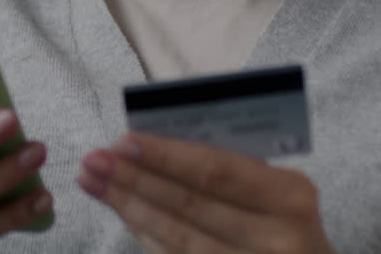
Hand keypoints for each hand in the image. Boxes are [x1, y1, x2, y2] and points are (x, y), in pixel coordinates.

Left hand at [77, 132, 333, 253]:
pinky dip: (144, 232)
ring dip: (127, 206)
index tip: (122, 140)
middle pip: (189, 205)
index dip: (165, 157)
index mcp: (290, 196)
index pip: (216, 171)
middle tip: (92, 159)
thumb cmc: (286, 218)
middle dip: (133, 180)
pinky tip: (120, 210)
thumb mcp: (277, 187)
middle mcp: (275, 240)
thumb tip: (151, 143)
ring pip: (176, 237)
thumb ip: (229, 166)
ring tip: (91, 181)